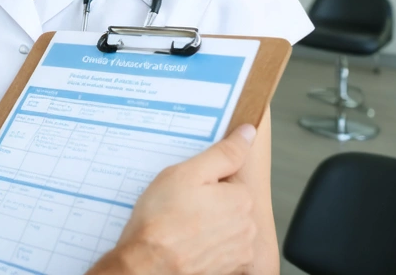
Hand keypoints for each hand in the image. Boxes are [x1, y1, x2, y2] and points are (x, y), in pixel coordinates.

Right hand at [95, 124, 258, 274]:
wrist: (147, 264)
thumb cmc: (161, 220)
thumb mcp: (188, 173)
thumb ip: (223, 153)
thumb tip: (247, 133)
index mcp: (241, 198)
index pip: (230, 178)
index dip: (206, 179)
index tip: (189, 186)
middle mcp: (247, 226)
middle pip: (229, 202)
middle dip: (209, 201)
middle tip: (181, 204)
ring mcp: (238, 250)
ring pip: (225, 225)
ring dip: (208, 223)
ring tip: (181, 224)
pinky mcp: (228, 268)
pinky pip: (221, 247)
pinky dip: (207, 244)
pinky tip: (187, 241)